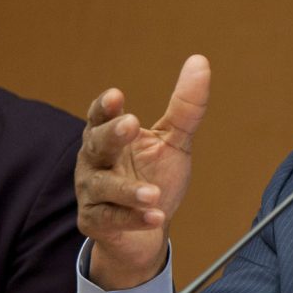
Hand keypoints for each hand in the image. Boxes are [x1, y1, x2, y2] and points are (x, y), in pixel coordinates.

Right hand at [75, 55, 210, 289]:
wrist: (145, 231)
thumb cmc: (155, 175)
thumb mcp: (174, 140)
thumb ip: (185, 107)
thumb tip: (200, 61)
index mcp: (109, 135)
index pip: (101, 116)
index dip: (106, 106)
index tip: (116, 96)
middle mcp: (94, 161)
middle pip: (96, 144)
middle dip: (112, 134)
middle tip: (131, 124)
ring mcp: (92, 192)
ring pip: (104, 187)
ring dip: (128, 189)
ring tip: (153, 193)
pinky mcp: (95, 221)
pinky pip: (113, 219)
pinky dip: (135, 218)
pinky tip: (155, 216)